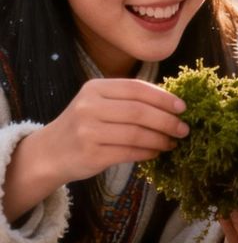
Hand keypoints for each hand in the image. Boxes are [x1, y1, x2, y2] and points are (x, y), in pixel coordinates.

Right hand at [3, 78, 188, 223]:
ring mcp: (88, 131)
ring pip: (136, 133)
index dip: (163, 97)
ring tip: (173, 142)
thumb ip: (127, 99)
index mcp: (95, 88)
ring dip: (160, 139)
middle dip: (167, 120)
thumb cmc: (83, 125)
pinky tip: (156, 152)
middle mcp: (90, 107)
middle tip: (184, 128)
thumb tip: (171, 102)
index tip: (182, 107)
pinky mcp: (91, 154)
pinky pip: (128, 152)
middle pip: (139, 111)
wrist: (49, 153)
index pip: (137, 88)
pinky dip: (147, 152)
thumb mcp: (98, 103)